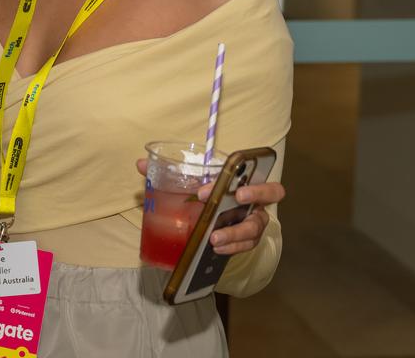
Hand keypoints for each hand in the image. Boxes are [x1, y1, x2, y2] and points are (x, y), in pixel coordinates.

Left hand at [135, 159, 285, 255]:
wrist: (214, 220)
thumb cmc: (205, 194)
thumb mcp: (190, 182)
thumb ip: (167, 173)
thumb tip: (140, 164)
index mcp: (242, 177)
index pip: (248, 169)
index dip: (235, 173)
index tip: (204, 190)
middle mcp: (254, 198)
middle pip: (274, 191)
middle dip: (258, 193)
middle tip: (239, 197)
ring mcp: (254, 220)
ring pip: (257, 225)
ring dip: (237, 232)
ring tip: (215, 239)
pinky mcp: (249, 239)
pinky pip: (248, 245)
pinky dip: (233, 248)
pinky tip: (216, 250)